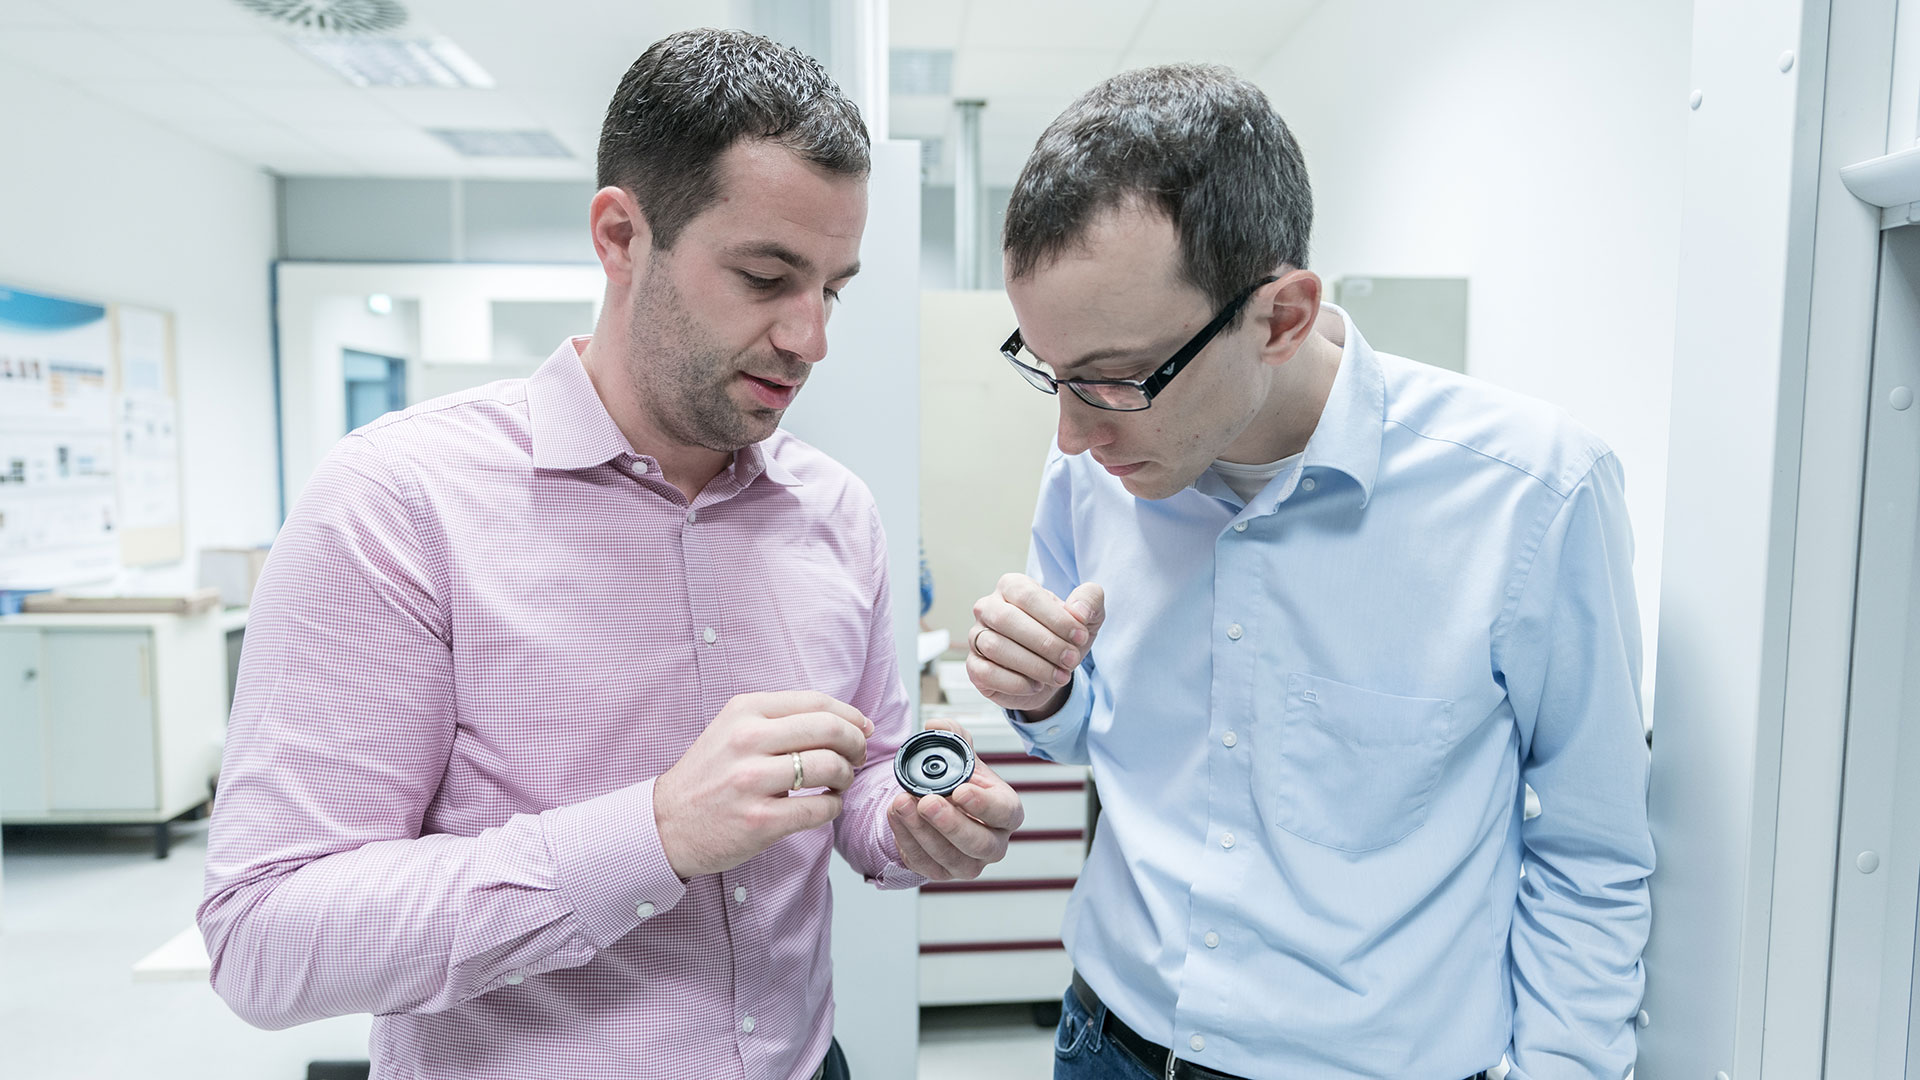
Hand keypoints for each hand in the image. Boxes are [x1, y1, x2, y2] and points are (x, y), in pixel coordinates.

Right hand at [654, 691, 873, 878]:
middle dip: (856, 744)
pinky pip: (820, 808)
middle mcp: (747, 740)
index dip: (850, 715)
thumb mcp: (733, 729)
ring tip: (839, 784)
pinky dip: (833, 807)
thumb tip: (848, 720)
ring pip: (830, 768)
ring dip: (847, 777)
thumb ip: (781, 720)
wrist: (666, 823)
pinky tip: (824, 806)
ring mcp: (752, 781)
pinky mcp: (760, 820)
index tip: (863, 728)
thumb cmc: (708, 777)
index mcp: (744, 711)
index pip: (817, 702)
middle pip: (830, 731)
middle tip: (857, 757)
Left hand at [887, 718, 1024, 880]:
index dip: (985, 805)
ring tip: (901, 803)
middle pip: (979, 844)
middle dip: (950, 824)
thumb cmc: (959, 782)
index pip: (1004, 812)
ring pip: (950, 858)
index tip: (961, 790)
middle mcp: (994, 843)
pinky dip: (906, 841)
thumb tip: (935, 726)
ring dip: (922, 832)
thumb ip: (952, 735)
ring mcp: (969, 863)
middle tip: (926, 801)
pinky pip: (924, 864)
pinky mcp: (943, 873)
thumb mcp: (960, 755)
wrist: (941, 807)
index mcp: (1007, 811)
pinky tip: (895, 816)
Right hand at [967, 573, 1105, 716]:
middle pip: (1006, 619)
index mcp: (1012, 586)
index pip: (1027, 595)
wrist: (1051, 671)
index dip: (1056, 618)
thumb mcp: (1086, 617)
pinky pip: (987, 673)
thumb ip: (1089, 600)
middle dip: (1045, 643)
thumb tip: (1079, 611)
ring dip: (1034, 665)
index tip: (1080, 637)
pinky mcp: (974, 666)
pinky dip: (1017, 683)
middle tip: (1071, 660)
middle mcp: (988, 607)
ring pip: (995, 647)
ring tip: (1060, 676)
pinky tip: (1037, 685)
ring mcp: (976, 637)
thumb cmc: (1063, 636)